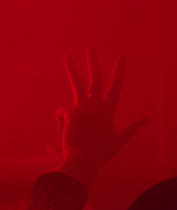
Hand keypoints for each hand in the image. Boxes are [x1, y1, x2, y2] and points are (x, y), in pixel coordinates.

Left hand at [56, 49, 148, 186]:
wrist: (84, 160)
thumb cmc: (100, 153)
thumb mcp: (118, 140)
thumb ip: (132, 128)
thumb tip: (147, 118)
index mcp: (109, 111)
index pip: (116, 87)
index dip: (119, 71)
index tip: (121, 56)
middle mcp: (97, 105)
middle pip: (95, 79)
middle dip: (93, 62)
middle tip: (90, 48)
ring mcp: (84, 106)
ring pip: (76, 83)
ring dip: (71, 67)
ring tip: (66, 55)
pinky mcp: (70, 111)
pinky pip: (61, 112)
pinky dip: (61, 122)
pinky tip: (66, 132)